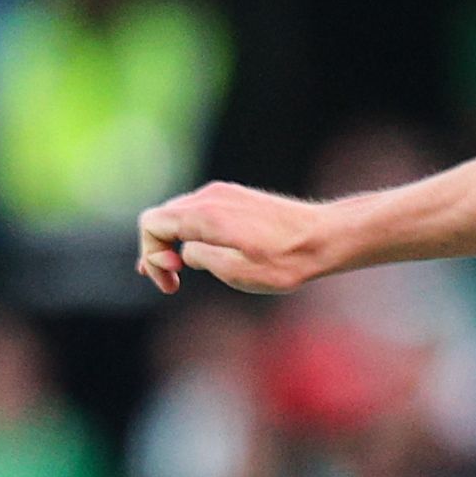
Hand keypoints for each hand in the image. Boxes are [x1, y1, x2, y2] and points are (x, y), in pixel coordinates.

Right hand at [137, 181, 335, 294]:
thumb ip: (200, 258)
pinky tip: (195, 253)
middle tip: (169, 283)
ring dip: (172, 243)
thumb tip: (184, 252)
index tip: (173, 281)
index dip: (151, 256)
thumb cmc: (285, 261)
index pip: (151, 225)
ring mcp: (222, 193)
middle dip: (157, 251)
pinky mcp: (233, 197)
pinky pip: (197, 211)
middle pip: (160, 218)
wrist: (324, 237)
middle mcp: (210, 197)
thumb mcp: (237, 271)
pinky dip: (189, 232)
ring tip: (176, 271)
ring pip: (177, 214)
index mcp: (206, 215)